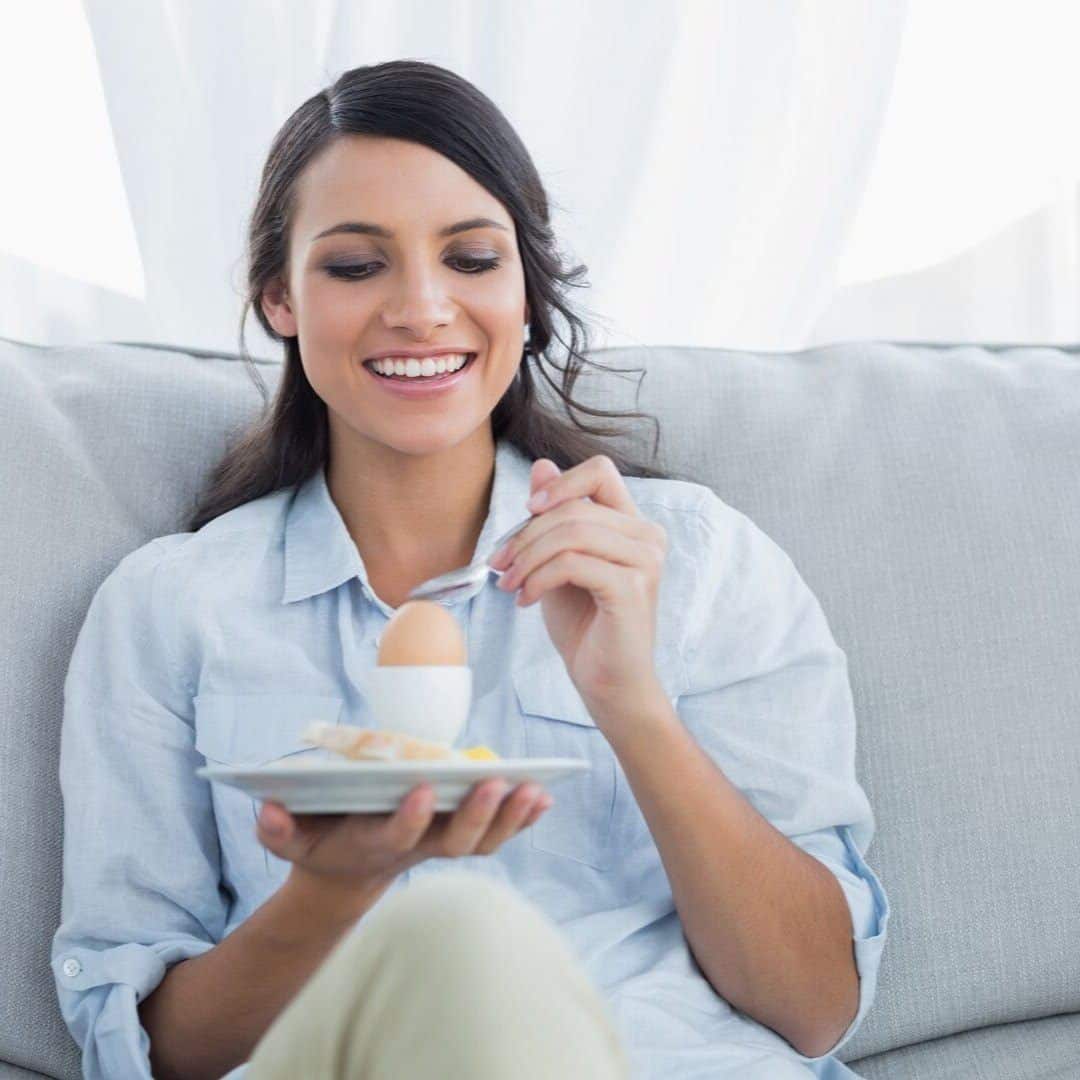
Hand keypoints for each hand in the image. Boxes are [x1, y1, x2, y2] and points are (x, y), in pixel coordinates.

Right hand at [256, 778, 552, 891]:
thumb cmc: (322, 842)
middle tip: (496, 784)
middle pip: (454, 842)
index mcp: (375, 843)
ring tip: (535, 789)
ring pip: (483, 842)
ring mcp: (442, 846)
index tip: (423, 787)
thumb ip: (278, 829)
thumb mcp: (293, 839)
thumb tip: (267, 809)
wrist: (349, 872)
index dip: (411, 816)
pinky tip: (545, 796)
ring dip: (510, 818)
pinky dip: (522, 819)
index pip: (397, 834)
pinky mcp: (461, 837)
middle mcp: (416, 848)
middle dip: (477, 815)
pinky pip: (497, 834)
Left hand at [488, 454, 668, 723]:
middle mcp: (647, 537)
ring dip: (527, 558)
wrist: (607, 683)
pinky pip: (572, 563)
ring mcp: (645, 561)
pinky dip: (538, 579)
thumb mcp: (560, 563)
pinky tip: (525, 600)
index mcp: (632, 524)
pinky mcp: (632, 588)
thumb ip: (557, 518)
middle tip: (498, 566)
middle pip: (573, 508)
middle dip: (525, 535)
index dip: (560, 483)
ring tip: (509, 585)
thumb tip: (541, 466)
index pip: (600, 470)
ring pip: (571, 533)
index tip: (528, 510)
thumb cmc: (585, 625)